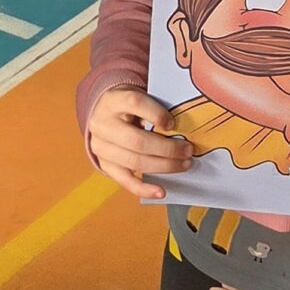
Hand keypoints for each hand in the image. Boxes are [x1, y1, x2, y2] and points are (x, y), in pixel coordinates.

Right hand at [86, 86, 190, 201]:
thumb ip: (154, 108)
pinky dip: (145, 189)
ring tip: (183, 165)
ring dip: (164, 166)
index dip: (157, 114)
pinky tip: (161, 192)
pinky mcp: (105, 165)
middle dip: (168, 149)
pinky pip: (125, 181)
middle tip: (188, 150)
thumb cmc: (128, 106)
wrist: (101, 115)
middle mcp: (103, 125)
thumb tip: (182, 127)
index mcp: (113, 101)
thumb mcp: (137, 96)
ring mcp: (101, 147)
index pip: (135, 104)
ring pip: (134, 162)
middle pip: (137, 141)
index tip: (173, 123)